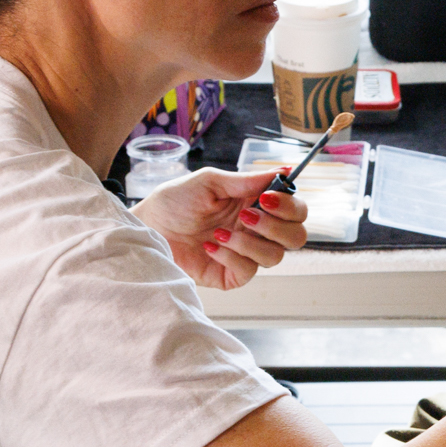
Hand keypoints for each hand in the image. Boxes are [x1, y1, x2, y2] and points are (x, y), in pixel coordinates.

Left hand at [134, 169, 310, 291]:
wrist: (148, 228)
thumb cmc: (175, 201)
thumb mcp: (210, 182)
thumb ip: (247, 180)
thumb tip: (284, 171)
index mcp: (257, 205)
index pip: (296, 210)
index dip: (290, 206)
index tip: (268, 197)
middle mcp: (257, 230)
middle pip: (296, 237)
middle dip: (276, 227)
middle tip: (246, 215)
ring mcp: (246, 254)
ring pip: (275, 256)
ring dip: (249, 242)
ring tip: (219, 233)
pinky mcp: (232, 275)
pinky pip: (249, 271)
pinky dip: (230, 256)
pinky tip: (209, 246)